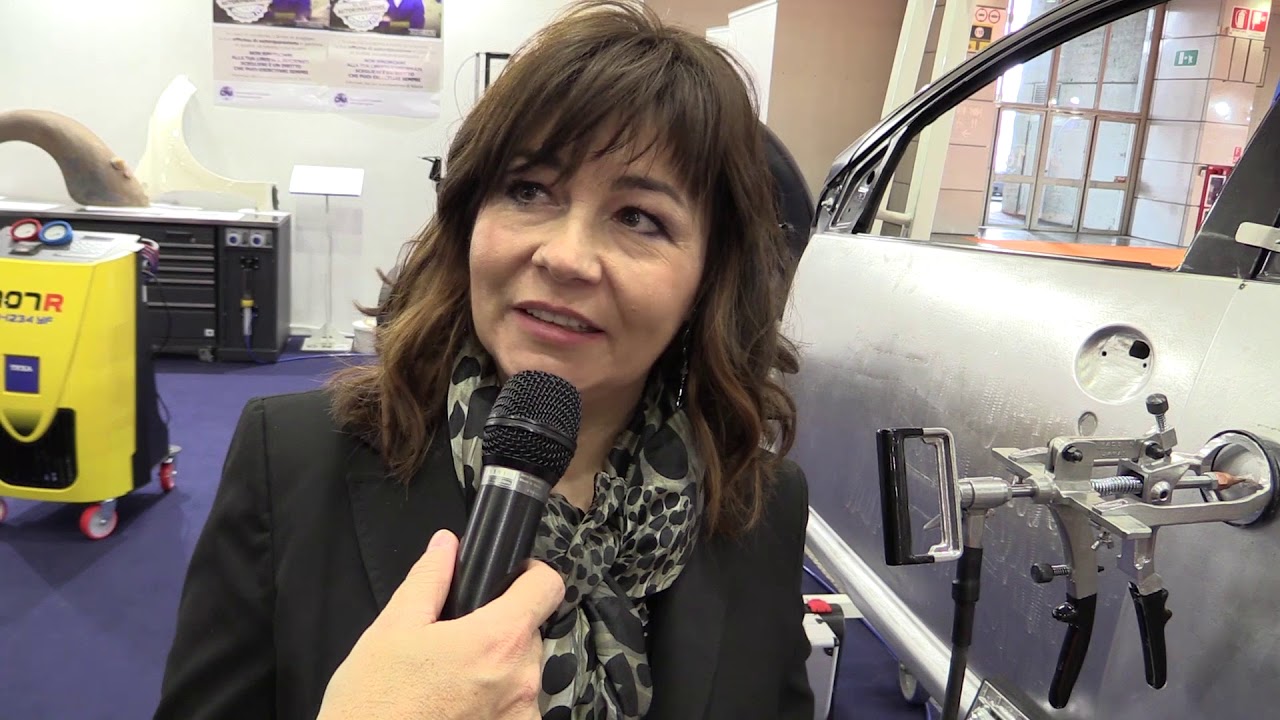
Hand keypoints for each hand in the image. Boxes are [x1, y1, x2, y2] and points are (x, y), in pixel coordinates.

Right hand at [316, 529, 564, 719]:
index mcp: (498, 639)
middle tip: (456, 641)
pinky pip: (517, 707)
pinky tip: (458, 707)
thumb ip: (429, 580)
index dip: (530, 574)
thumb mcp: (393, 629)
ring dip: (497, 668)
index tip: (511, 578)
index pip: (547, 587)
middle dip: (499, 629)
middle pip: (530, 632)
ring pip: (522, 671)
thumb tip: (446, 546)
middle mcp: (521, 678)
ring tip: (451, 680)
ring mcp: (521, 714)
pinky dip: (496, 702)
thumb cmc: (375, 702)